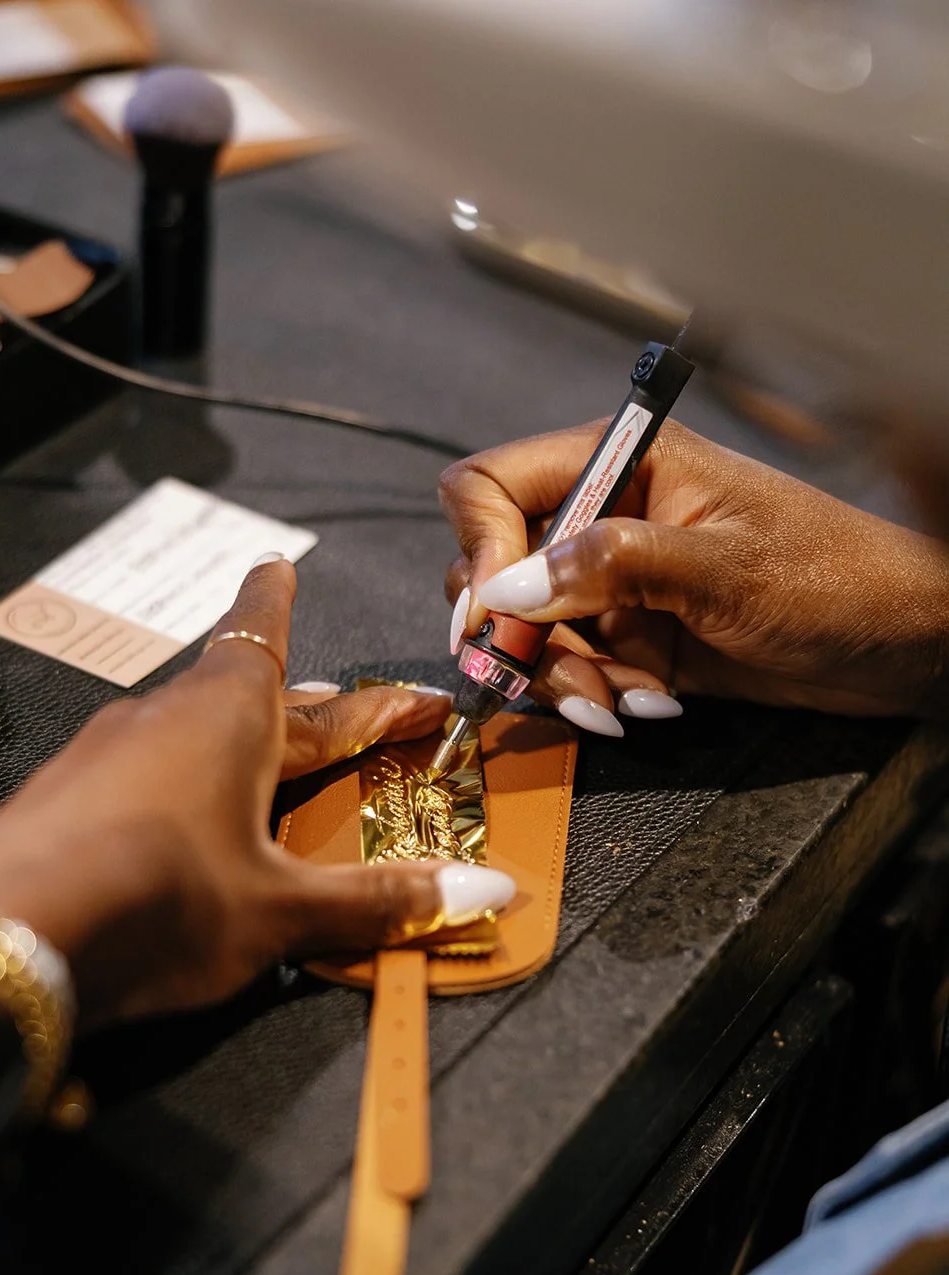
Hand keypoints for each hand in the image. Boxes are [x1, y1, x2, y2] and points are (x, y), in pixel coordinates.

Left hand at [0, 557, 513, 1026]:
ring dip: (238, 747)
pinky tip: (176, 828)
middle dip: (303, 705)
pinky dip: (177, 789)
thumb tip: (481, 893)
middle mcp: (163, 718)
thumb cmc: (155, 901)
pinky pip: (139, 775)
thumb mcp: (281, 910)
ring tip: (267, 771)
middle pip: (245, 692)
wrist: (4, 941)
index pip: (266, 634)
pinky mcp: (64, 801)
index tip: (281, 564)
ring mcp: (104, 755)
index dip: (287, 606)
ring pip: (188, 734)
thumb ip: (379, 901)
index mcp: (229, 716)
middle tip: (348, 711)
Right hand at [440, 420, 948, 725]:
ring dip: (562, 678)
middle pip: (495, 571)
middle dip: (520, 637)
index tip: (495, 616)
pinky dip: (593, 697)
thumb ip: (610, 568)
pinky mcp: (631, 636)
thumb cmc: (836, 580)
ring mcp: (615, 581)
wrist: (901, 645)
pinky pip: (569, 669)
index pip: (490, 486)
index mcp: (622, 463)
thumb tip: (503, 590)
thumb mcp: (724, 570)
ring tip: (622, 703)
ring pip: (525, 632)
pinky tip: (648, 706)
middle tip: (572, 680)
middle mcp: (605, 516)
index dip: (479, 551)